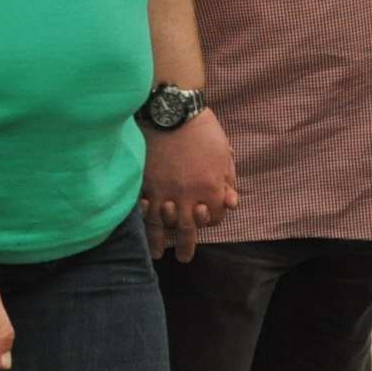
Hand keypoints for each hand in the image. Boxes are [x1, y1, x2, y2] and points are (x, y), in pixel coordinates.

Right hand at [140, 109, 237, 261]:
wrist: (172, 112)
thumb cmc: (203, 130)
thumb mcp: (224, 154)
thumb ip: (228, 181)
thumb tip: (231, 203)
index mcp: (211, 191)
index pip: (214, 219)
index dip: (211, 220)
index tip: (205, 220)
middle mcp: (188, 198)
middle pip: (187, 231)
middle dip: (186, 247)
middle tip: (184, 258)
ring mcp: (164, 193)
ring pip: (161, 227)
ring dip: (159, 243)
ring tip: (158, 254)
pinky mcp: (145, 185)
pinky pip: (142, 211)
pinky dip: (142, 222)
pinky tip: (139, 230)